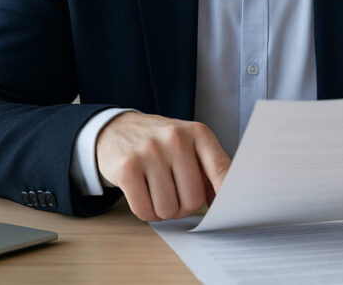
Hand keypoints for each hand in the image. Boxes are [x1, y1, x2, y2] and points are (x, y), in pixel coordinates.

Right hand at [96, 111, 230, 221]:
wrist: (116, 129)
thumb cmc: (160, 145)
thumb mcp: (189, 146)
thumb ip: (210, 171)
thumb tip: (224, 205)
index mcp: (198, 133)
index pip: (222, 171)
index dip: (226, 198)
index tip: (224, 212)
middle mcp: (176, 139)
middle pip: (193, 200)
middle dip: (184, 208)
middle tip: (175, 195)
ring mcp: (150, 152)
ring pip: (168, 209)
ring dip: (163, 211)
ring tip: (158, 193)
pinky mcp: (127, 168)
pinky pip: (145, 211)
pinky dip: (146, 212)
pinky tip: (143, 195)